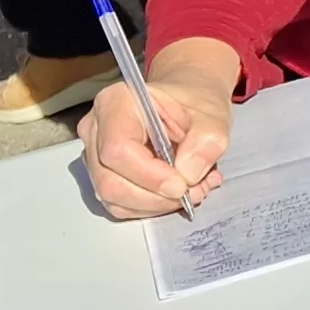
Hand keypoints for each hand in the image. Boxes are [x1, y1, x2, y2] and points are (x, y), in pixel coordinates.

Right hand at [76, 37, 235, 217]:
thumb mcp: (213, 115)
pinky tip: (177, 192)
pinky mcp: (104, 175)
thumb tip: (188, 173)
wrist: (187, 104)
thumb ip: (207, 141)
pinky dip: (152, 206)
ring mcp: (96, 154)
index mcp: (117, 102)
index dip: (150, 176)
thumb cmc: (193, 103)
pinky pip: (120, 204)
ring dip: (157, 204)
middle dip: (156, 197)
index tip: (183, 184)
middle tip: (193, 192)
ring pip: (114, 198)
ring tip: (192, 190)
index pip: (118, 149)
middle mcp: (97, 129)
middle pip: (111, 181)